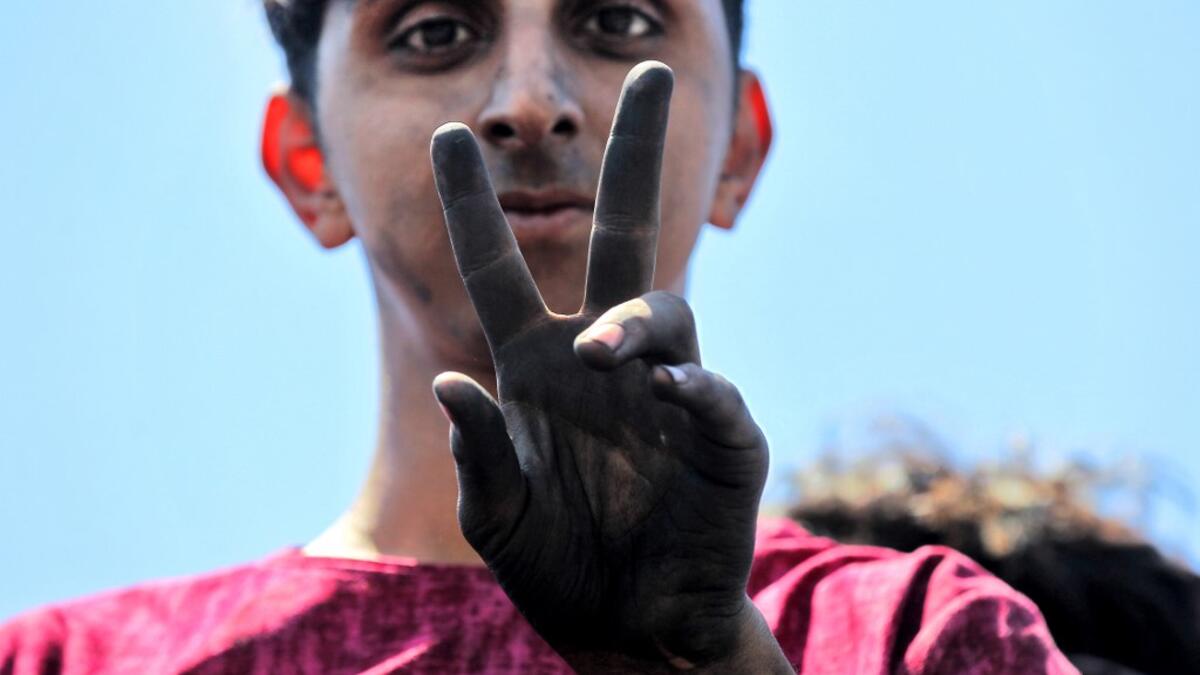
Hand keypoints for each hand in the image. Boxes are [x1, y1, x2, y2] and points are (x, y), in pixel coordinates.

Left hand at [429, 62, 789, 672]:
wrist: (627, 635)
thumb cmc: (558, 568)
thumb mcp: (495, 517)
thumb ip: (476, 454)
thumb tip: (454, 381)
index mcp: (539, 369)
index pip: (503, 272)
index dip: (473, 209)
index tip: (452, 138)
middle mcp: (607, 364)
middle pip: (625, 240)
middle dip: (635, 157)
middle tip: (651, 74)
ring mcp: (669, 396)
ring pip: (667, 315)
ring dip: (636, 323)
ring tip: (604, 352)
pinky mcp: (723, 445)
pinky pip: (716, 401)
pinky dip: (698, 392)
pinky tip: (674, 391)